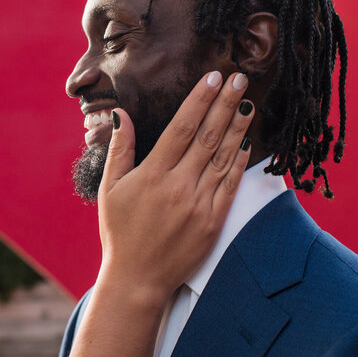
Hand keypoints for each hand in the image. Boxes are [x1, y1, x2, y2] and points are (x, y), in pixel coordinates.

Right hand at [95, 71, 253, 307]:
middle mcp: (179, 186)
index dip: (200, 99)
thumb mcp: (109, 189)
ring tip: (248, 102)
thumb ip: (120, 149)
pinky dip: (239, 163)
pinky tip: (247, 143)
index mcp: (153, 175)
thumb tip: (121, 114)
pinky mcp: (213, 222)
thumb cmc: (120, 232)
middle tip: (239, 78)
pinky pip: (230, 185)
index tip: (213, 77)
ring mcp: (199, 205)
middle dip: (225, 104)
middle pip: (208, 136)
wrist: (138, 279)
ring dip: (238, 128)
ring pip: (223, 157)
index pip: (182, 127)